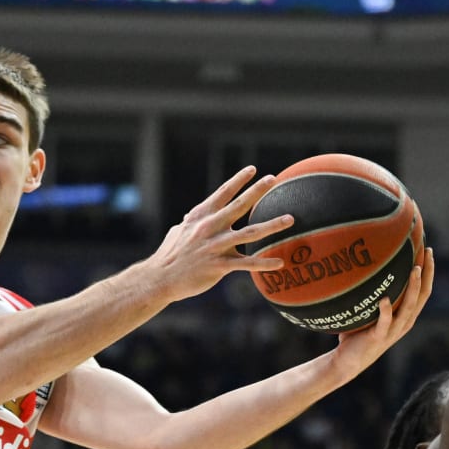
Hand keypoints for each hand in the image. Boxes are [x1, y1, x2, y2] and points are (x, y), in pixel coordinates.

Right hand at [143, 167, 293, 300]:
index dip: (238, 180)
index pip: (222, 193)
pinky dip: (264, 263)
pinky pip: (247, 264)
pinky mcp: (218, 266)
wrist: (159, 278)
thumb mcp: (178, 232)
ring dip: (272, 225)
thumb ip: (191, 223)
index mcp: (200, 217)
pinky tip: (280, 262)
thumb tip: (192, 217)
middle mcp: (209, 228)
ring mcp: (215, 246)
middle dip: (257, 191)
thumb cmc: (169, 255)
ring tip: (290, 219)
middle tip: (274, 179)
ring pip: (249, 234)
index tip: (253, 169)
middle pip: (239, 205)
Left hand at [325, 247, 435, 380]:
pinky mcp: (378, 338)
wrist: (348, 361)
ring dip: (412, 288)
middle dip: (427, 273)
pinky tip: (383, 299)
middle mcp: (404, 323)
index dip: (428, 271)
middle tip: (427, 253)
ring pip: (408, 308)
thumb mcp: (368, 310)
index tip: (428, 250)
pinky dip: (385, 311)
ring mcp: (392, 331)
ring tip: (413, 270)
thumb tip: (361, 264)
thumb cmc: (357, 333)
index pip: (423, 291)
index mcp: (405, 316)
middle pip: (422, 295)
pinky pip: (384, 323)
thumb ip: (370, 292)